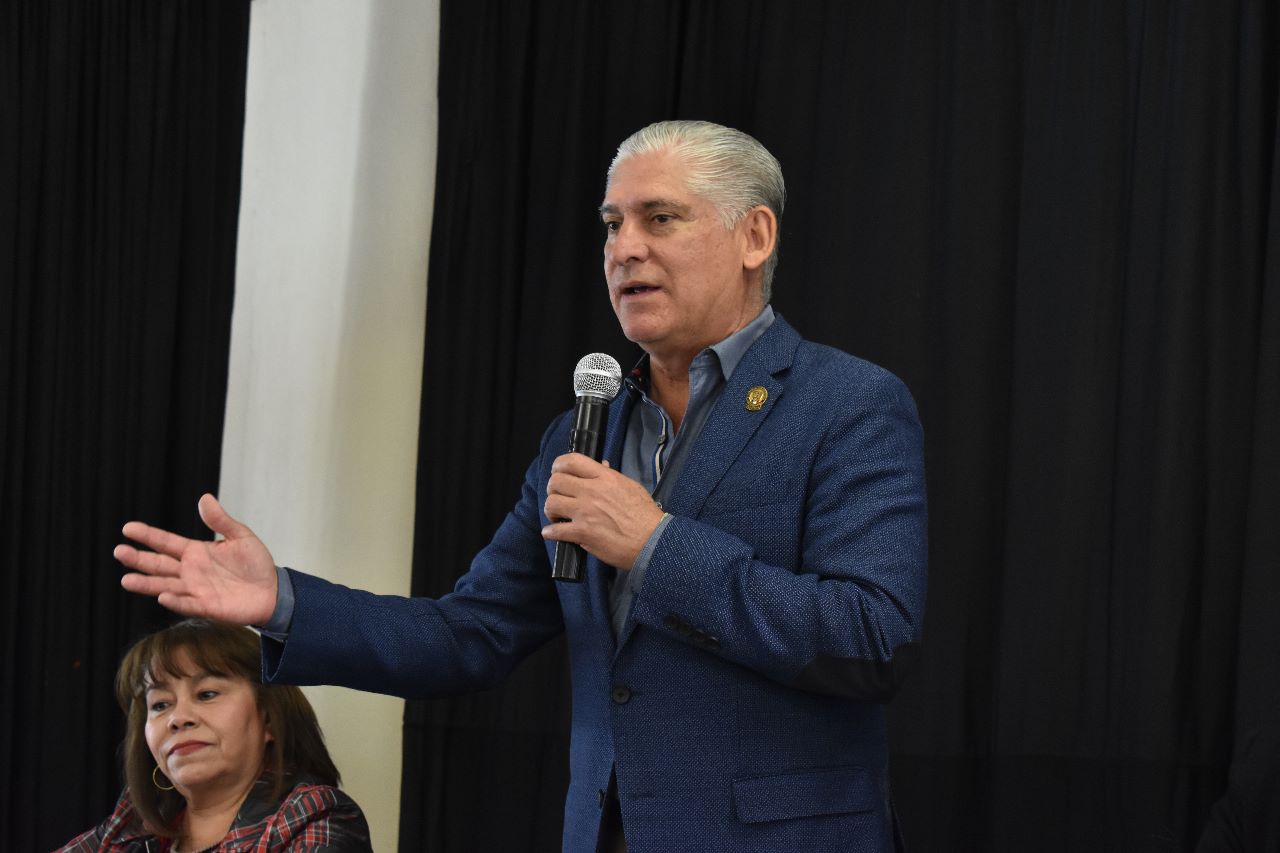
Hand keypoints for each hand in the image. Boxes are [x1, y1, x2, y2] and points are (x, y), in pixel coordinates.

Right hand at [113, 493, 278, 624]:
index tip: (127, 528)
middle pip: (158, 564)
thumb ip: (221, 521)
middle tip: (119, 551)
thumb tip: (204, 498)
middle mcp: (190, 571)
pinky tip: (162, 596)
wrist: (272, 590)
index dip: (147, 536)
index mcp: (196, 552)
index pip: (166, 542)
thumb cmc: (255, 563)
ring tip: (126, 579)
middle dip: (138, 558)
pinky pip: (187, 603)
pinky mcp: (206, 606)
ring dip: (146, 583)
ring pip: (164, 585)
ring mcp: (195, 589)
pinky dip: (175, 600)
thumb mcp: (241, 536)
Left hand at [541, 453, 665, 569]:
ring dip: (551, 510)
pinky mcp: (583, 533)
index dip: (559, 465)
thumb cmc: (645, 515)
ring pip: (552, 503)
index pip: (572, 461)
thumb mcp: (631, 487)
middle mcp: (592, 491)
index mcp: (605, 477)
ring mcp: (585, 512)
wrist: (652, 541)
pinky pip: (555, 530)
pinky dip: (550, 532)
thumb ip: (612, 476)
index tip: (558, 473)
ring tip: (557, 516)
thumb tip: (601, 465)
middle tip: (559, 497)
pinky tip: (552, 532)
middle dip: (553, 490)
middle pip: (556, 481)